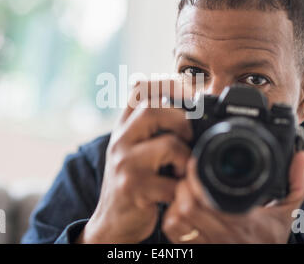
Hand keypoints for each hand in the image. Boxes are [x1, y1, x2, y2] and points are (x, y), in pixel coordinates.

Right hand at [77, 80, 192, 243]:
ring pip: (168, 145)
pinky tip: (176, 191)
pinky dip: (182, 187)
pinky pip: (171, 183)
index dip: (167, 83)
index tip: (189, 94)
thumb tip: (190, 103)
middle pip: (152, 109)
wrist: (113, 220)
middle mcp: (120, 140)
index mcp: (124, 126)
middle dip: (181, 120)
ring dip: (186, 158)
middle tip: (188, 138)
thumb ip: (152, 127)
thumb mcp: (136, 148)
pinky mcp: (133, 189)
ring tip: (182, 170)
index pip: (139, 89)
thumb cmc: (133, 180)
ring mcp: (124, 164)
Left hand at [162, 151, 303, 242]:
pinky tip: (181, 207)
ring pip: (176, 219)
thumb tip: (301, 157)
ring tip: (184, 189)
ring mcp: (207, 244)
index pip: (206, 198)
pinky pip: (173, 232)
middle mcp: (221, 236)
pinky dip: (172, 217)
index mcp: (242, 222)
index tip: (196, 163)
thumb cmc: (270, 240)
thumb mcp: (289, 213)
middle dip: (184, 185)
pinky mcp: (195, 250)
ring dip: (176, 200)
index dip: (196, 177)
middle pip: (186, 206)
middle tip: (189, 175)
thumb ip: (297, 184)